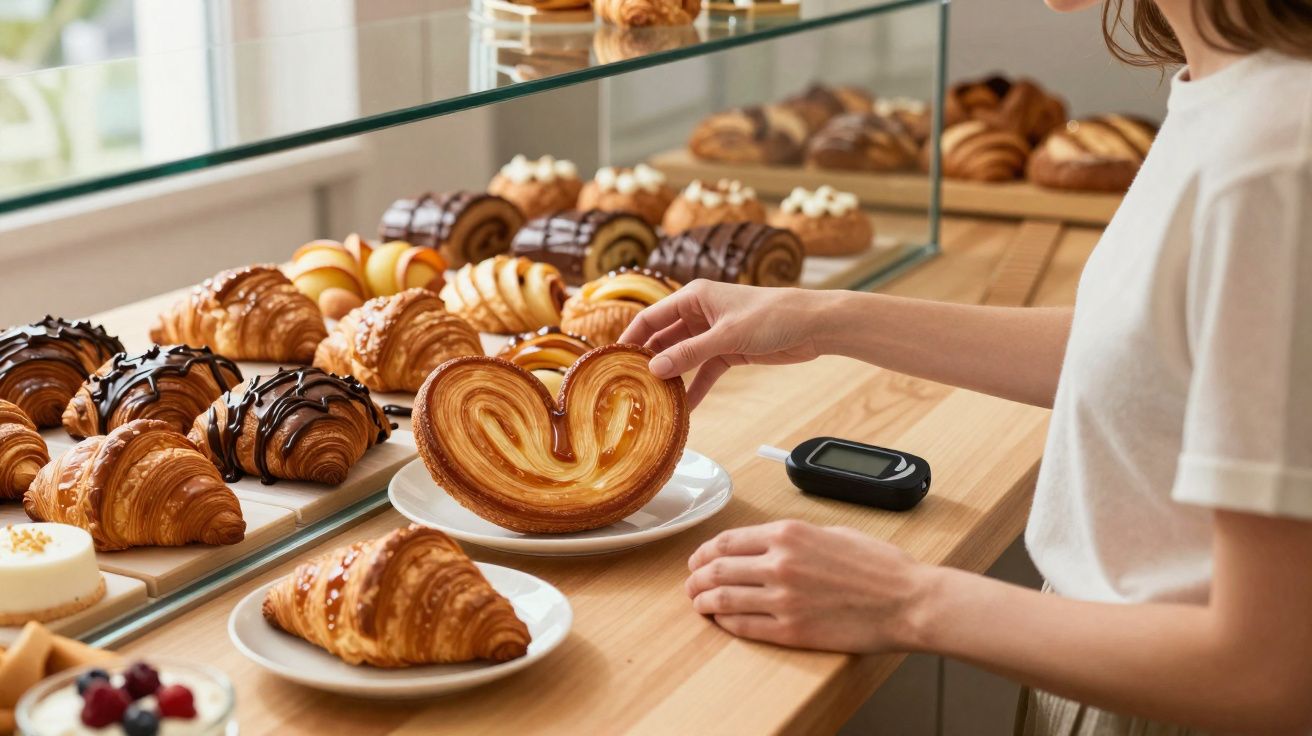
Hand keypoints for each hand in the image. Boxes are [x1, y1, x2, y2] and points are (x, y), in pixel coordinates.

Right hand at [619, 281, 833, 407]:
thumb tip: (654, 368)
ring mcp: (713, 333)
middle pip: (664, 338)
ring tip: (653, 399)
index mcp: (693, 296)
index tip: (613, 360)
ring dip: (671, 376)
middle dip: (649, 360)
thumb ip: (690, 353)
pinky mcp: (729, 351)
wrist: (813, 325)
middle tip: (630, 385)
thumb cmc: (772, 316)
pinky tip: (685, 407)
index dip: (631, 337)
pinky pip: (704, 371)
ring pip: (683, 357)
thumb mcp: (726, 336)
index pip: (651, 317)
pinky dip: (696, 387)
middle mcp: (700, 312)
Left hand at [685, 520, 930, 652]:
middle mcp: (780, 563)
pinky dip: (726, 623)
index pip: (728, 541)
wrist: (907, 601)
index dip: (705, 552)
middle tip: (691, 584)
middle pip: (718, 569)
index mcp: (789, 534)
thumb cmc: (879, 567)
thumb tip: (769, 542)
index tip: (698, 559)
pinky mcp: (791, 630)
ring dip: (704, 601)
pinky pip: (744, 626)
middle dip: (697, 577)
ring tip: (698, 603)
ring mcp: (783, 599)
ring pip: (724, 598)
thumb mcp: (833, 532)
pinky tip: (722, 621)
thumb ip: (796, 537)